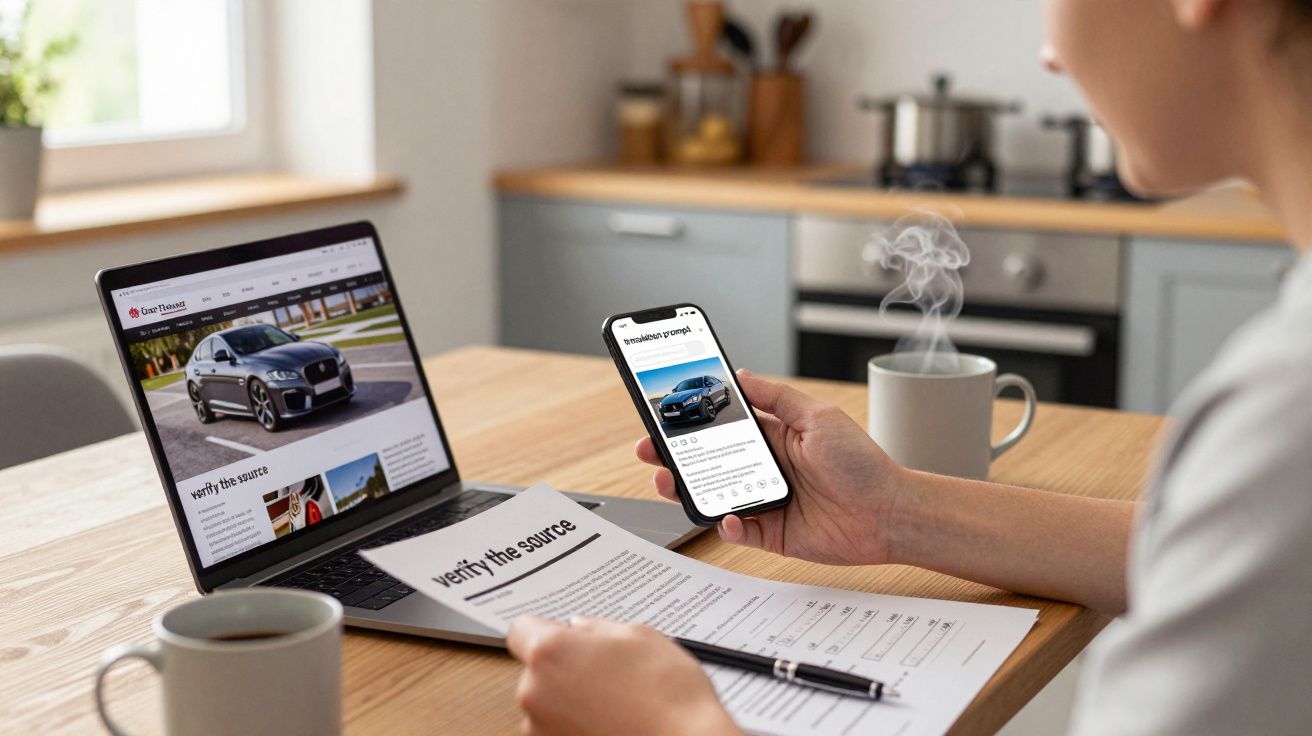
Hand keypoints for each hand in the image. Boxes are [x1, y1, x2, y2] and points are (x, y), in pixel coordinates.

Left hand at [506, 615, 741, 735]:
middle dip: (564, 666)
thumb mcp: (640, 637)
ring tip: (615, 700)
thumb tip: (582, 628)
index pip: (521, 628)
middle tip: (605, 669)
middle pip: (535, 668)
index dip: (546, 629)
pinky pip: (557, 729)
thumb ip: (599, 628)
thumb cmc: (668, 695)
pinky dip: (576, 725)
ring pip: (546, 702)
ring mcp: (540, 729)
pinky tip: (611, 721)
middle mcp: (535, 691)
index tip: (565, 636)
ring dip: (570, 699)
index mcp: (551, 651)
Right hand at [636, 369, 906, 565]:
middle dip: (673, 457)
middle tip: (649, 451)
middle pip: (706, 463)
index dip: (690, 423)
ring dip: (687, 490)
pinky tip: (727, 515)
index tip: (663, 415)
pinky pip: (736, 530)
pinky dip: (726, 524)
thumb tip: (740, 375)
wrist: (890, 512)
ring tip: (668, 481)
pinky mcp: (770, 533)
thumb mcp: (817, 417)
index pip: (720, 428)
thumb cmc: (862, 463)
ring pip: (712, 496)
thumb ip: (776, 398)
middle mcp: (763, 469)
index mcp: (772, 437)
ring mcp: (763, 502)